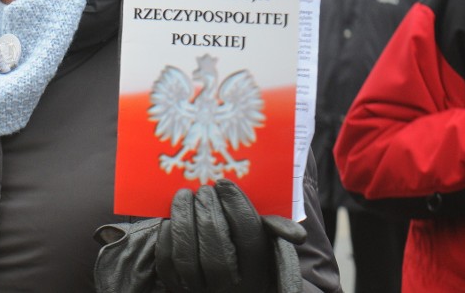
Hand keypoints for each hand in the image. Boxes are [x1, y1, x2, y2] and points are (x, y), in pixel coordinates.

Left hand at [94, 180, 306, 292]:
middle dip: (207, 213)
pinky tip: (169, 218)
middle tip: (203, 188)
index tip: (223, 182)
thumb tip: (298, 235)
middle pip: (217, 250)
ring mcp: (201, 290)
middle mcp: (230, 286)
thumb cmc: (246, 251)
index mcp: (257, 271)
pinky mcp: (177, 287)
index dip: (235, 206)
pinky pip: (167, 263)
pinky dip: (166, 237)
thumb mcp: (265, 242)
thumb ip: (274, 229)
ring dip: (183, 220)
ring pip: (188, 257)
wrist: (226, 284)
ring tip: (183, 195)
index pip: (248, 237)